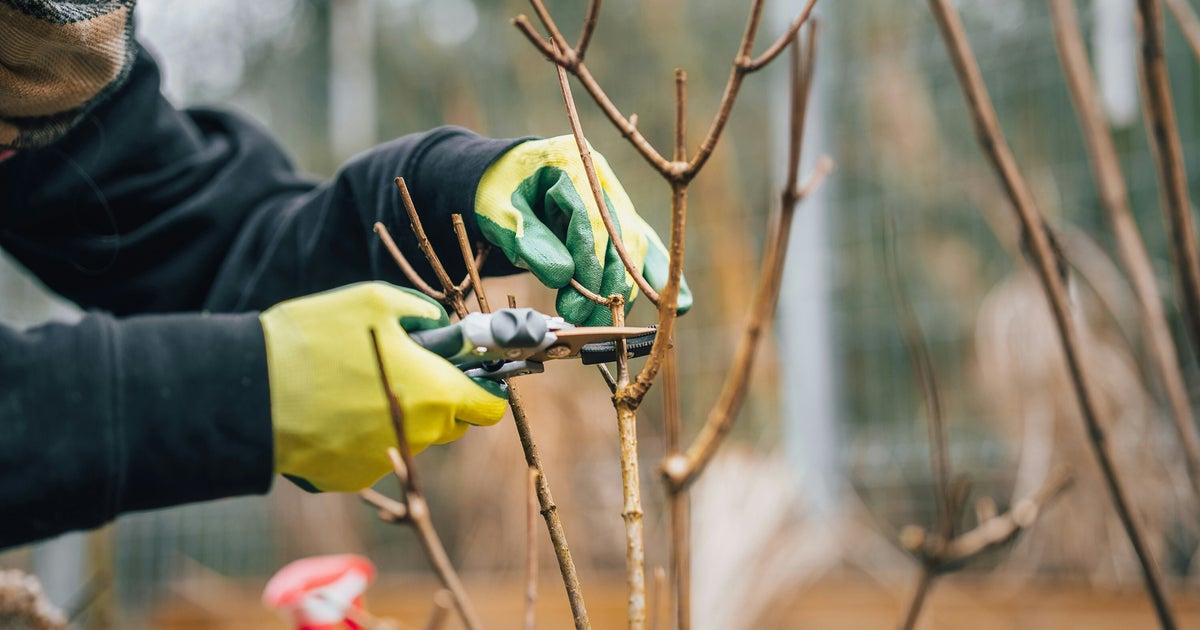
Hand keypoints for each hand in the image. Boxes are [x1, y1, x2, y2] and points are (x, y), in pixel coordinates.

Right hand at [259, 282, 507, 491]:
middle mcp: (419, 435)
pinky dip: (361, 435)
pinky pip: (371, 454)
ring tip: (356, 384)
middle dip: (440, 399)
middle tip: (406, 369)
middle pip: (452, 424)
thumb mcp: (376, 301)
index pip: (490, 408)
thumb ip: (422, 314)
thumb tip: (440, 324)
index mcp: (435, 393)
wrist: (249, 391)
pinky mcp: (350, 477)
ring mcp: (384, 461)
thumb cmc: (316, 338)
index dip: (484, 388)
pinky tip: (331, 409)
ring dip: (398, 415)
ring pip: (411, 439)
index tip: (469, 374)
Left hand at [474, 135, 691, 324]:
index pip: (592, 220)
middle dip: (607, 283)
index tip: (577, 303)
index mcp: (574, 162)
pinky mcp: (622, 220)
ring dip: (625, 288)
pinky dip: (658, 276)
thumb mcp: (499, 211)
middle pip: (621, 235)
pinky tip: (679, 305)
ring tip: (606, 322)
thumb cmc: (500, 192)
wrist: (507, 176)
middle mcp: (603, 180)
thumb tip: (563, 277)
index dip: (589, 265)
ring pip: (636, 246)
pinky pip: (644, 249)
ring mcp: (617, 200)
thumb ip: (528, 240)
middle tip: (584, 320)